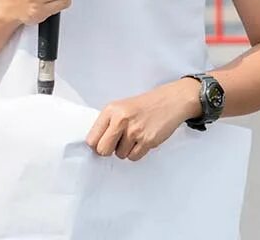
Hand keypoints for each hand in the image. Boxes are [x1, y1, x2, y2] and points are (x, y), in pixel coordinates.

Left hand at [86, 79, 200, 161]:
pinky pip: (133, 157)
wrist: (168, 102)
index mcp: (111, 110)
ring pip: (120, 155)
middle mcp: (121, 120)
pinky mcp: (148, 141)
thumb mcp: (120, 107)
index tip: (100, 144)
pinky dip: (136, 153)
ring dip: (125, 150)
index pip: (92, 138)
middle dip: (108, 150)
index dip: (96, 145)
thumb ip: (107, 123)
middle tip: (115, 144)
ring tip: (132, 137)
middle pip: (103, 150)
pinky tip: (140, 141)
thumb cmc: (143, 106)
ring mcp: (135, 131)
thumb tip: (95, 143)